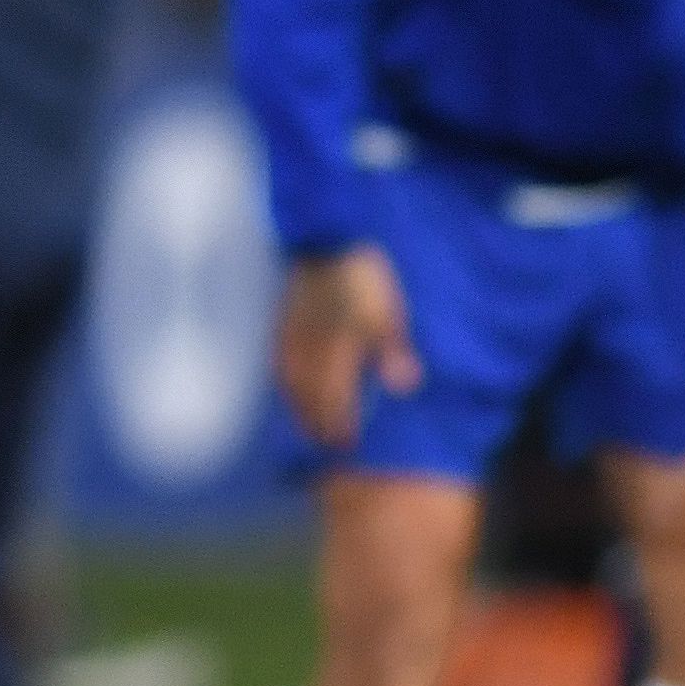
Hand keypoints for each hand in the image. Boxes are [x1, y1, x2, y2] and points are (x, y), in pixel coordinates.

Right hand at [276, 245, 418, 454]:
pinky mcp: (283, 323)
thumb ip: (394, 350)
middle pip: (309, 396)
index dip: (340, 424)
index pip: (334, 398)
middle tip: (326, 446)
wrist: (327, 239)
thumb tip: (405, 386)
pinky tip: (289, 386)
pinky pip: (279, 363)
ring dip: (299, 408)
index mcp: (334, 349)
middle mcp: (308, 350)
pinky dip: (285, 383)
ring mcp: (291, 337)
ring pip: (291, 383)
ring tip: (307, 426)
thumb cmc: (363, 277)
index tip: (347, 445)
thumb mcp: (388, 311)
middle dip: (318, 424)